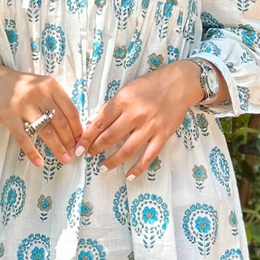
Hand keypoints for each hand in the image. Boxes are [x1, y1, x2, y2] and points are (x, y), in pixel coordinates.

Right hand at [0, 63, 82, 168]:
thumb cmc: (20, 85)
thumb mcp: (41, 85)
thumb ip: (56, 99)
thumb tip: (72, 126)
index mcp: (50, 86)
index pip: (71, 111)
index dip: (77, 129)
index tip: (80, 141)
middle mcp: (39, 94)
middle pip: (61, 123)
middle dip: (70, 141)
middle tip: (74, 153)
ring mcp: (23, 106)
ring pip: (46, 132)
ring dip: (57, 148)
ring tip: (64, 159)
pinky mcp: (9, 117)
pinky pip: (24, 138)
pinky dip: (32, 152)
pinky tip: (39, 162)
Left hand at [74, 61, 203, 180]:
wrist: (180, 83)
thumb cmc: (151, 84)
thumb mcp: (127, 90)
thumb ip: (112, 107)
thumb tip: (94, 124)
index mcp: (123, 100)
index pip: (99, 122)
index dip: (87, 137)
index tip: (78, 147)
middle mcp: (135, 114)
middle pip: (110, 137)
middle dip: (96, 149)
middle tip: (88, 155)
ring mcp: (150, 126)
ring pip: (127, 149)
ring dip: (112, 161)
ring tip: (103, 167)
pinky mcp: (163, 135)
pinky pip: (149, 155)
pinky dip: (138, 168)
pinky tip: (129, 176)